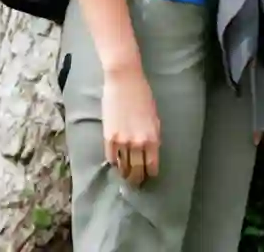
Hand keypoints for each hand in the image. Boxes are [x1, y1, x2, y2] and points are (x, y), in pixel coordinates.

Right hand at [103, 65, 161, 185]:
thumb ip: (153, 135)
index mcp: (152, 138)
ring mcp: (122, 141)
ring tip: (125, 177)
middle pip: (137, 169)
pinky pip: (111, 157)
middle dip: (137, 178)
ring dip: (125, 174)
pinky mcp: (108, 137)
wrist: (124, 81)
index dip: (150, 173)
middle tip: (136, 182)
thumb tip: (150, 151)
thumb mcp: (154, 117)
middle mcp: (138, 143)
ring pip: (123, 167)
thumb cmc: (143, 96)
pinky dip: (114, 162)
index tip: (149, 177)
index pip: (152, 165)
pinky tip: (116, 164)